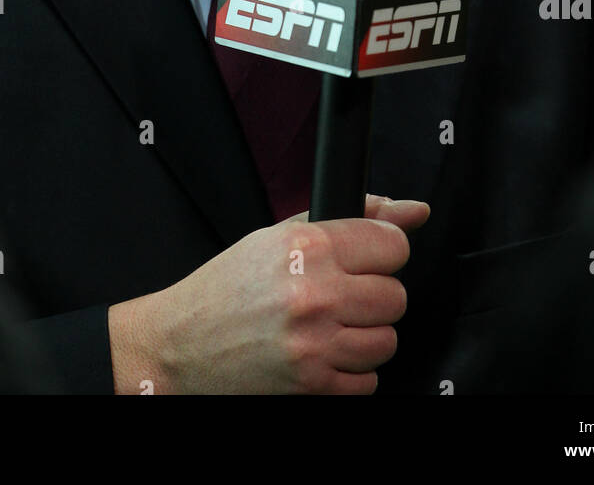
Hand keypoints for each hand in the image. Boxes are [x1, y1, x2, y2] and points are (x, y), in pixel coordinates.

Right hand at [109, 193, 429, 393]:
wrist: (180, 343)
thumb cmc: (228, 286)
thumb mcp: (282, 235)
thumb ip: (354, 217)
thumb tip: (414, 210)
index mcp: (308, 246)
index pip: (393, 245)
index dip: (385, 250)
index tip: (370, 256)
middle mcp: (315, 293)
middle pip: (395, 295)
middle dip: (374, 295)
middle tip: (343, 294)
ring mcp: (314, 342)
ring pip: (387, 340)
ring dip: (366, 335)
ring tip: (332, 325)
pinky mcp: (312, 384)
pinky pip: (368, 381)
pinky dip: (352, 371)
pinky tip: (325, 352)